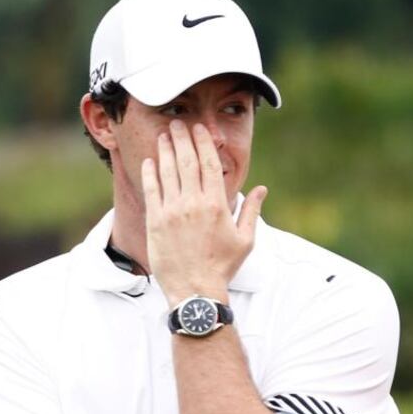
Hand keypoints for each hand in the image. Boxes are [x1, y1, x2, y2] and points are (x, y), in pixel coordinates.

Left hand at [140, 120, 266, 306]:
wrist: (195, 289)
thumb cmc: (222, 266)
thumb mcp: (245, 240)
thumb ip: (252, 211)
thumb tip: (262, 189)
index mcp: (217, 204)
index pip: (210, 164)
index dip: (203, 143)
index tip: (199, 129)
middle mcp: (193, 203)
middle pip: (187, 162)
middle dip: (182, 140)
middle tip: (178, 124)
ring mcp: (172, 211)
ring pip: (168, 173)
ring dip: (165, 151)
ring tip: (164, 135)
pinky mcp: (156, 221)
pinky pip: (152, 191)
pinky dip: (150, 173)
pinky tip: (149, 160)